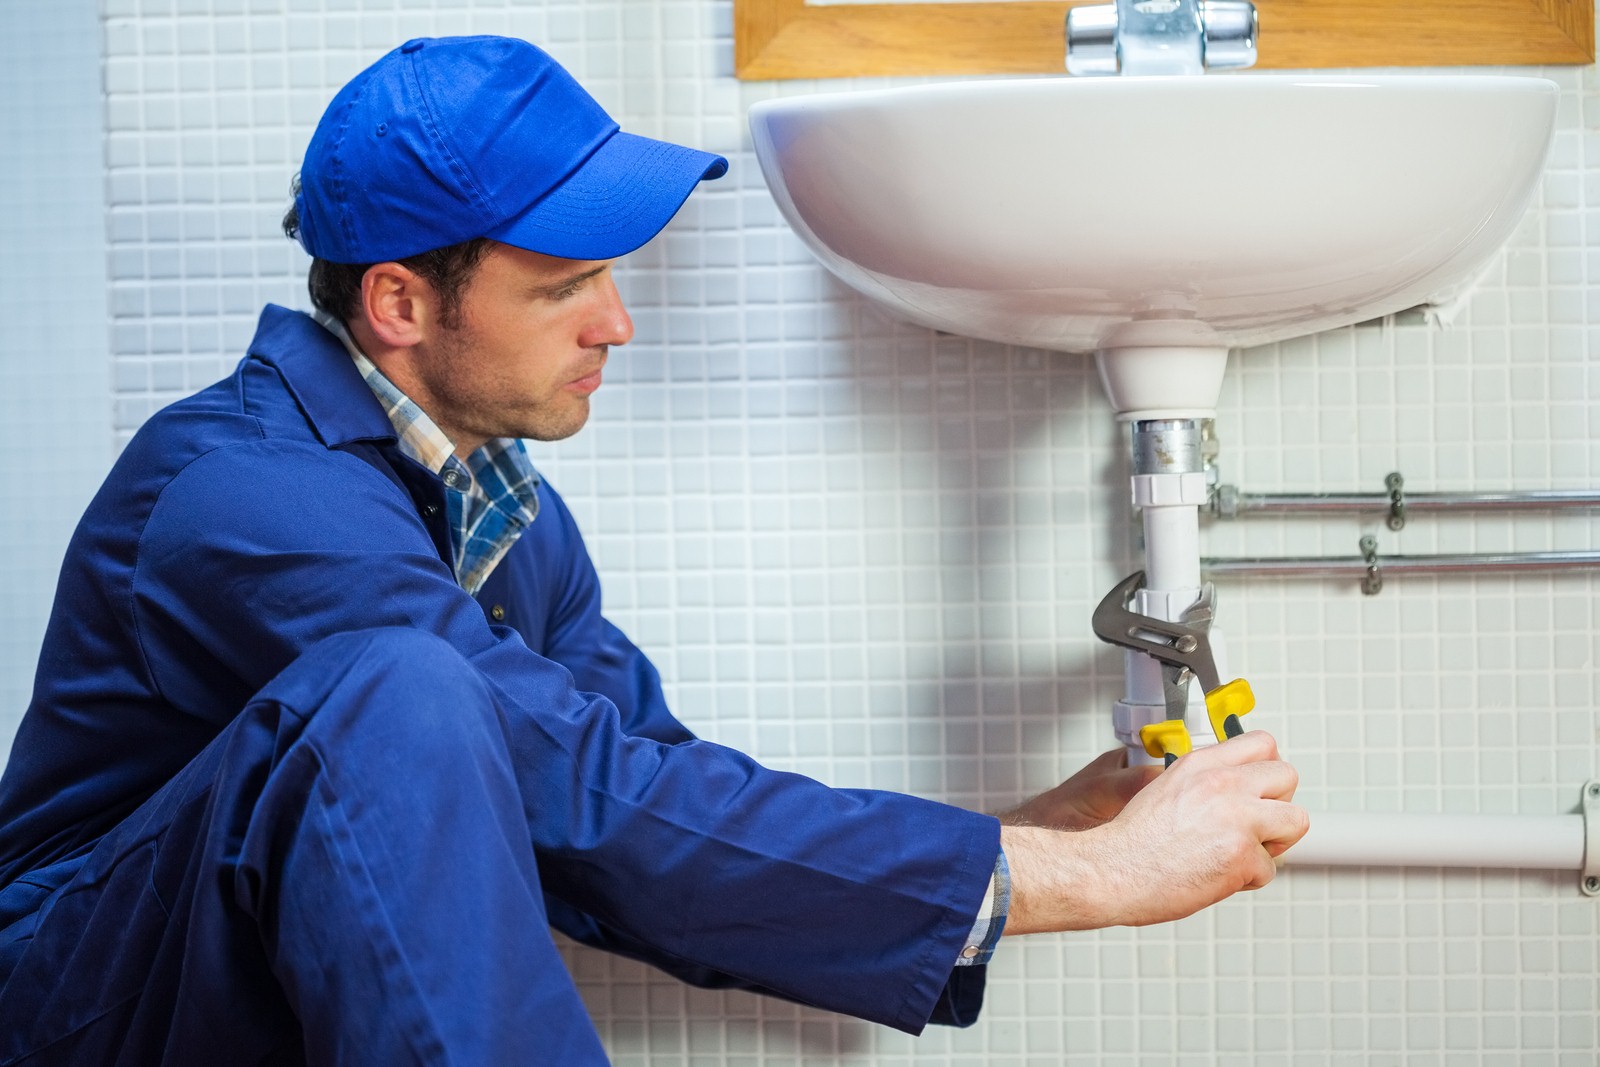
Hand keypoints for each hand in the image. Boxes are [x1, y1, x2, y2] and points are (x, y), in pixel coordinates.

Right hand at [1000, 731, 1306, 933]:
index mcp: (1200, 763)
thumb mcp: (1164, 789)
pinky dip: (1249, 879)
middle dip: (1278, 803)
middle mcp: (1222, 783)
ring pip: (1296, 820)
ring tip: (1243, 851)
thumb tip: (1236, 794)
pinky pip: (1270, 869)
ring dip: (1275, 841)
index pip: (1263, 743)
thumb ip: (1204, 784)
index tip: (1258, 788)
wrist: (1110, 870)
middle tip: (1255, 824)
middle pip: (1287, 775)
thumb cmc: (1131, 842)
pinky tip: (1220, 875)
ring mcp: (1236, 817)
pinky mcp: (1242, 855)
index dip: (1266, 769)